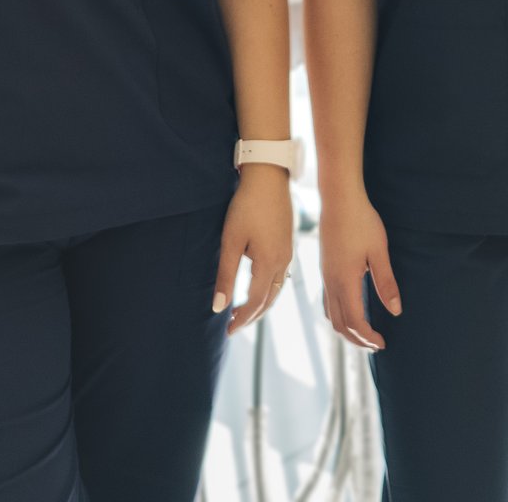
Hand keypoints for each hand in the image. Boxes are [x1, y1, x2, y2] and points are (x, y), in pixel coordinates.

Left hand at [213, 166, 295, 334]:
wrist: (269, 175)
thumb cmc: (247, 206)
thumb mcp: (231, 241)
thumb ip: (226, 276)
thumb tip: (218, 308)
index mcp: (269, 263)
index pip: (256, 303)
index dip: (242, 319)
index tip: (228, 331)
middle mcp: (283, 262)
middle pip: (269, 300)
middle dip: (252, 316)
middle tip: (233, 326)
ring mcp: (288, 252)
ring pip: (277, 289)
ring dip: (261, 304)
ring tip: (244, 312)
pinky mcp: (288, 243)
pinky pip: (281, 276)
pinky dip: (269, 290)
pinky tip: (259, 286)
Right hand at [318, 190, 400, 349]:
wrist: (338, 198)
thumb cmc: (361, 221)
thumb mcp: (379, 251)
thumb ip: (386, 282)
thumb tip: (395, 311)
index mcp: (345, 281)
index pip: (355, 322)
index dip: (368, 337)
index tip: (383, 343)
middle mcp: (331, 283)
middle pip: (340, 324)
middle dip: (357, 339)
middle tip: (376, 345)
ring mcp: (325, 276)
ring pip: (331, 315)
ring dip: (347, 329)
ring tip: (365, 333)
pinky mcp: (325, 269)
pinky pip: (328, 302)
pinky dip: (339, 315)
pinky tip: (351, 310)